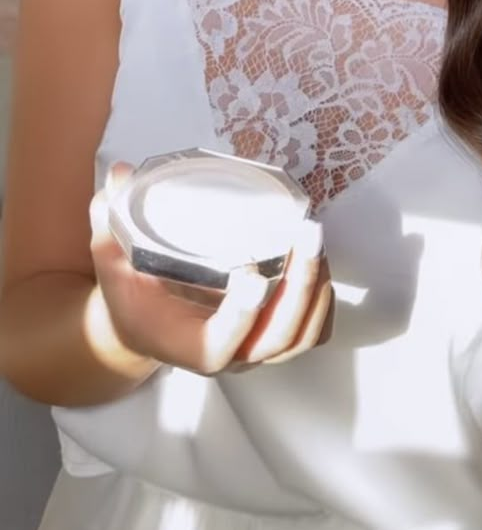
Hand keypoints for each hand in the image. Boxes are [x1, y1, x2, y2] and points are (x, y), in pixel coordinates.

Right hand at [89, 163, 333, 376]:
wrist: (143, 324)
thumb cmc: (130, 291)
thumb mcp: (110, 257)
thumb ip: (110, 217)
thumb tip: (122, 174)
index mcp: (183, 344)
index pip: (218, 347)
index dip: (239, 317)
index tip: (249, 272)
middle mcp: (226, 355)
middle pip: (275, 340)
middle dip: (299, 288)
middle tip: (307, 235)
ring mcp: (253, 350)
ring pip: (300, 337)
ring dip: (316, 291)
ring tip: (315, 241)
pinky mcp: (272, 338)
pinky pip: (310, 333)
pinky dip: (323, 304)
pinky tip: (320, 263)